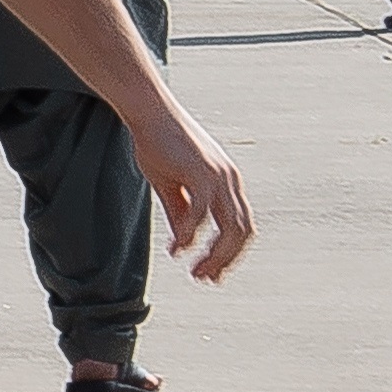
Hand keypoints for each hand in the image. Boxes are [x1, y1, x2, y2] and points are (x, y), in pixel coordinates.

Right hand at [128, 101, 254, 283]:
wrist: (150, 112)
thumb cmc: (159, 145)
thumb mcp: (172, 186)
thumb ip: (181, 214)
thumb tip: (185, 243)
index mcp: (228, 183)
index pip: (242, 227)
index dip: (230, 254)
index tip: (212, 273)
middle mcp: (230, 180)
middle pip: (242, 232)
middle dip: (225, 261)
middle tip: (204, 279)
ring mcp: (220, 176)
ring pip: (230, 228)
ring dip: (214, 255)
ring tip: (195, 272)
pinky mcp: (202, 172)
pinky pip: (202, 213)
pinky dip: (191, 235)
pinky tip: (177, 249)